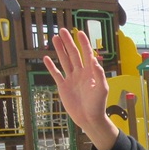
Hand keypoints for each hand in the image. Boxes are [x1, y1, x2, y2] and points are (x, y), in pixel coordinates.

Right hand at [44, 28, 119, 149]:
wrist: (89, 118)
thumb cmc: (98, 105)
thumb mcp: (102, 89)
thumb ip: (99, 74)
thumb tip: (95, 60)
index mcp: (90, 72)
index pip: (86, 53)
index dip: (83, 43)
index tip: (79, 32)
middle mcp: (80, 73)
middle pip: (73, 54)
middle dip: (68, 42)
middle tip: (62, 30)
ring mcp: (71, 79)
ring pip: (64, 61)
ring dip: (60, 50)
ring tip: (54, 38)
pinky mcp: (63, 86)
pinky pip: (56, 74)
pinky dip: (51, 66)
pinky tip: (46, 58)